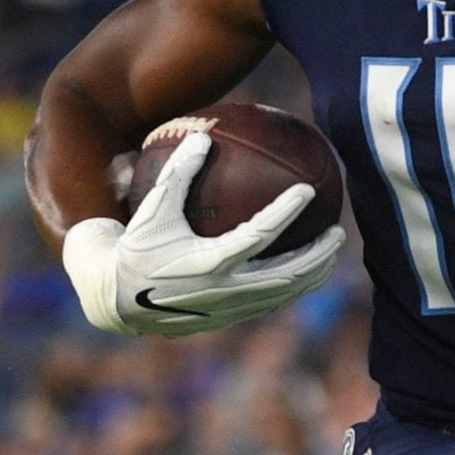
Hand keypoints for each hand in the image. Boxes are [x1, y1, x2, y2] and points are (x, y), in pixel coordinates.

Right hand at [62, 133, 345, 337]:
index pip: (258, 236)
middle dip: (318, 255)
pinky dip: (292, 286)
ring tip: (331, 253)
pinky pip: (270, 302)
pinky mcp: (228, 319)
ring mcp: (229, 310)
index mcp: (207, 263)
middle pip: (286, 275)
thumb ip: (178, 172)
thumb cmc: (135, 246)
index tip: (307, 190)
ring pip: (283, 295)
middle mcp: (223, 292)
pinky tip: (305, 269)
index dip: (285, 211)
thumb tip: (203, 135)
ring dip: (312, 274)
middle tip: (338, 231)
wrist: (116, 299)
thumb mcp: (152, 207)